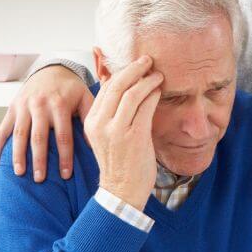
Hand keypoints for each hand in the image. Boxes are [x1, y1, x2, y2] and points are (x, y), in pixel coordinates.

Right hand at [0, 65, 93, 181]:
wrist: (52, 69)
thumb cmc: (71, 89)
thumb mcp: (85, 98)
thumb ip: (90, 119)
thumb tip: (95, 144)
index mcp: (60, 105)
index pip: (63, 136)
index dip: (64, 157)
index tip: (65, 175)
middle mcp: (40, 105)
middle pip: (39, 137)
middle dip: (39, 159)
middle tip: (40, 179)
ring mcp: (24, 107)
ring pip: (19, 134)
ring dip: (18, 155)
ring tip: (20, 173)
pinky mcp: (12, 108)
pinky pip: (3, 129)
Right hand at [84, 55, 162, 211]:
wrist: (122, 191)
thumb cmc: (119, 161)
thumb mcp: (107, 135)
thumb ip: (112, 112)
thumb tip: (122, 84)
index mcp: (92, 121)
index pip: (105, 87)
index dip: (121, 72)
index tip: (134, 65)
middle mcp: (101, 123)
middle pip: (117, 84)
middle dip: (134, 68)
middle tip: (147, 60)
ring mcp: (117, 130)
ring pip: (132, 92)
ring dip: (147, 79)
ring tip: (157, 74)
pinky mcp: (134, 136)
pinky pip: (146, 106)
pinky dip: (154, 94)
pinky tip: (159, 90)